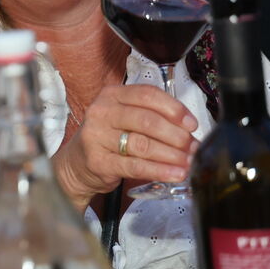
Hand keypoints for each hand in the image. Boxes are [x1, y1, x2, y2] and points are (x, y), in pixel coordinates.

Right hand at [52, 84, 197, 209]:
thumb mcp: (124, 118)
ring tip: (188, 162)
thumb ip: (151, 116)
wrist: (77, 164)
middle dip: (176, 135)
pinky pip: (135, 166)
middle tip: (193, 147)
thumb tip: (189, 130)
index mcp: (111, 95)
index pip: (147, 95)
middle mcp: (101, 112)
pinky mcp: (98, 161)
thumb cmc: (108, 138)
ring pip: (143, 144)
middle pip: (147, 120)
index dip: (174, 108)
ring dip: (171, 155)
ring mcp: (96, 136)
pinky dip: (159, 170)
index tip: (192, 124)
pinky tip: (175, 174)